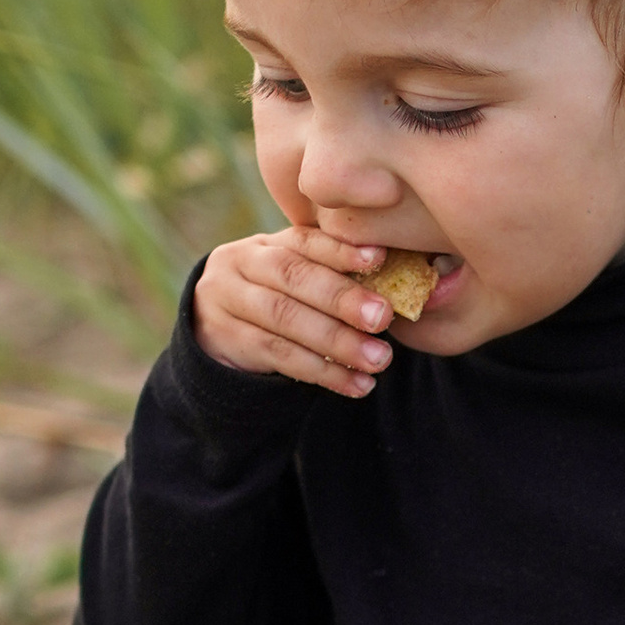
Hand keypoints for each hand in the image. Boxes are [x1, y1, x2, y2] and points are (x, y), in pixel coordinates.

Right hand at [193, 225, 403, 396]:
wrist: (217, 334)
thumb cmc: (277, 302)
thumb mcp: (295, 282)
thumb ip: (335, 277)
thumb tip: (407, 281)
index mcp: (266, 243)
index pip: (304, 239)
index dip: (340, 249)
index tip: (379, 258)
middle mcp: (240, 263)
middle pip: (292, 277)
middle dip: (342, 298)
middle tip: (383, 317)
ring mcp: (225, 300)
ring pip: (285, 320)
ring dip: (337, 342)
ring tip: (378, 360)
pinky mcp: (223, 340)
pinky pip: (278, 356)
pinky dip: (323, 372)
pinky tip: (357, 384)